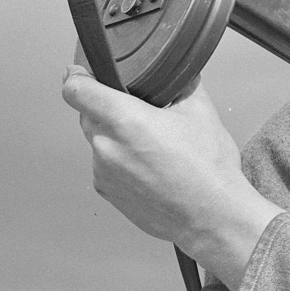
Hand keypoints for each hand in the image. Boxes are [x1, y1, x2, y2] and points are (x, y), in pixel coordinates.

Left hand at [61, 67, 282, 290]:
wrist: (213, 217)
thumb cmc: (208, 171)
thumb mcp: (201, 112)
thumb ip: (182, 84)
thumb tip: (178, 74)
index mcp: (124, 119)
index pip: (76, 90)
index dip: (76, 77)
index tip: (80, 73)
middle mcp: (107, 146)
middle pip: (88, 114)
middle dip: (106, 109)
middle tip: (137, 113)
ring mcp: (104, 172)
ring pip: (98, 141)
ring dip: (114, 137)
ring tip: (150, 147)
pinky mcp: (108, 192)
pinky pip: (104, 166)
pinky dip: (119, 162)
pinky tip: (148, 168)